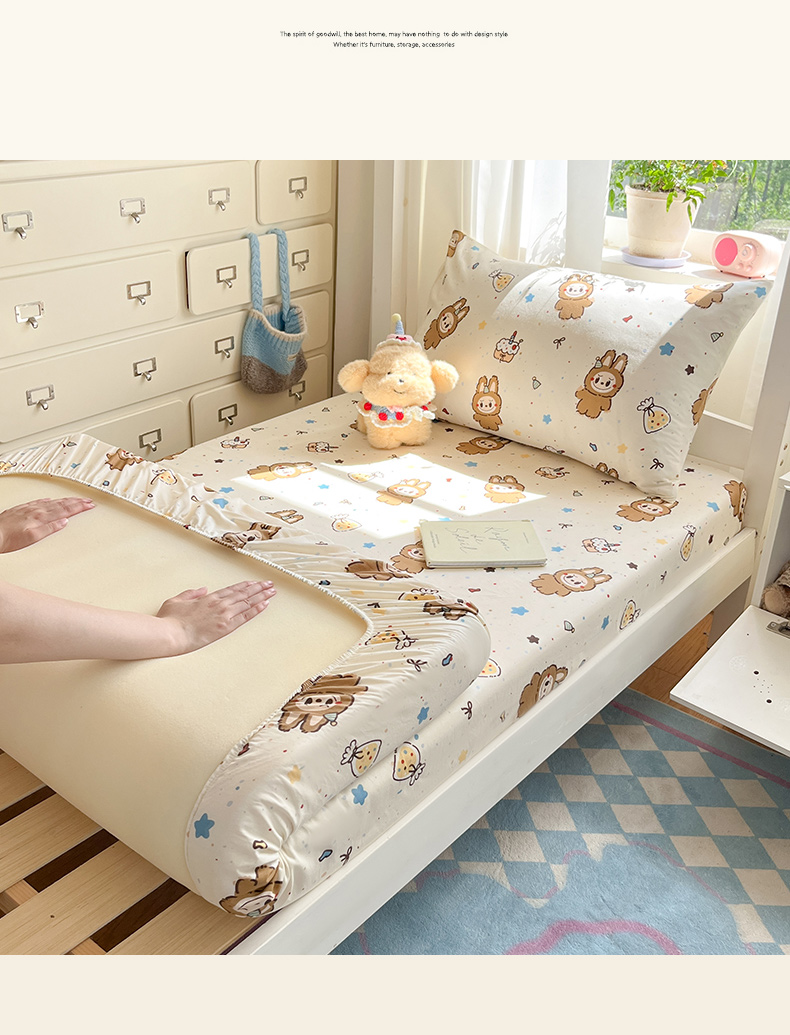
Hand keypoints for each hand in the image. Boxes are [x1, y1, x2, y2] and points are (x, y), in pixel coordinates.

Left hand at [0, 497, 95, 552]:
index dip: (79, 507)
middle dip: (76, 502)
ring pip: (52, 502)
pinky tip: (49, 499)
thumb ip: (50, 529)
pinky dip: (48, 500)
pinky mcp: (22, 510)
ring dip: (65, 500)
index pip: (65, 510)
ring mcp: (29, 509)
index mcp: (42, 517)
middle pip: (61, 504)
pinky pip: (39, 502)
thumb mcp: (33, 538)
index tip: (89, 505)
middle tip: (87, 500)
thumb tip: (63, 522)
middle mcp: (36, 510)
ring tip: (74, 498)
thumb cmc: (10, 539)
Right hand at [156, 580, 275, 654]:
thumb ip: (191, 593)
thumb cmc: (170, 620)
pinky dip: (256, 609)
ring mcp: (224, 615)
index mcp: (208, 598)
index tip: (253, 583)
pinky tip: (264, 604)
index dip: (244, 585)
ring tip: (272, 592)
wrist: (170, 634)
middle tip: (269, 584)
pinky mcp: (226, 627)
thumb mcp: (176, 600)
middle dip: (258, 588)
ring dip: (261, 596)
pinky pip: (245, 616)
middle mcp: (219, 604)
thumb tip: (202, 589)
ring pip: (247, 602)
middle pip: (243, 594)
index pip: (231, 589)